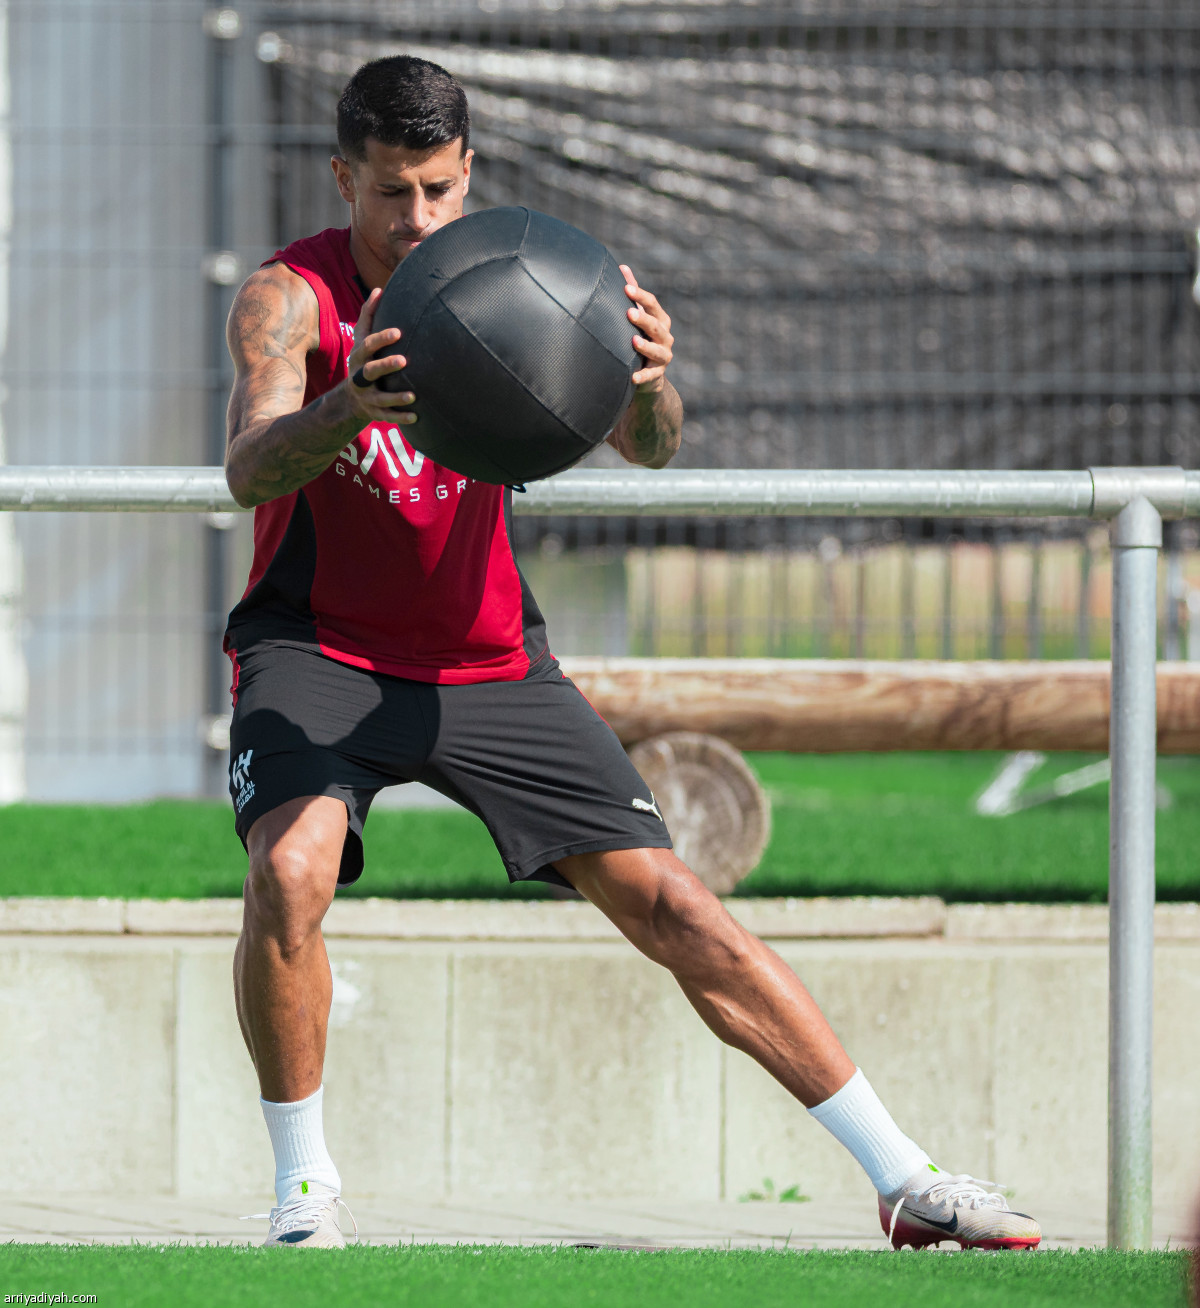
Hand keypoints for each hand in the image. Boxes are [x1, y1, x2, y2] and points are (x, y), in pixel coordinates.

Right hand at [344, 288, 417, 424]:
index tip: (398, 332)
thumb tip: (379, 289)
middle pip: (370, 371)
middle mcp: (360, 377)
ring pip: (380, 398)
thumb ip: (368, 316)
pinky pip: (387, 416)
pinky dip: (400, 418)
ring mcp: (367, 396)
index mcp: (359, 357)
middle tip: (403, 360)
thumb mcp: (361, 339)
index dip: (381, 339)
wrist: (350, 398)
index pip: (368, 345)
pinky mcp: (374, 412)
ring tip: (413, 396)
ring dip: (395, 397)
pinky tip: (416, 416)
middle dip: (385, 366)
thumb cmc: (363, 360)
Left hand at [621, 265, 673, 392]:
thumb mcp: (639, 315)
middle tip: (629, 312)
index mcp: (660, 319)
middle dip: (644, 319)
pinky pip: (650, 376)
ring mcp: (663, 356)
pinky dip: (642, 376)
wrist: (648, 371)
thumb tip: (622, 267)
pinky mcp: (657, 374)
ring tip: (633, 341)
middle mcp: (665, 337)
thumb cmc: (640, 336)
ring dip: (646, 347)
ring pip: (657, 351)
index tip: (626, 288)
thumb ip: (633, 293)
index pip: (653, 304)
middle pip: (656, 326)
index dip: (641, 295)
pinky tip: (633, 377)